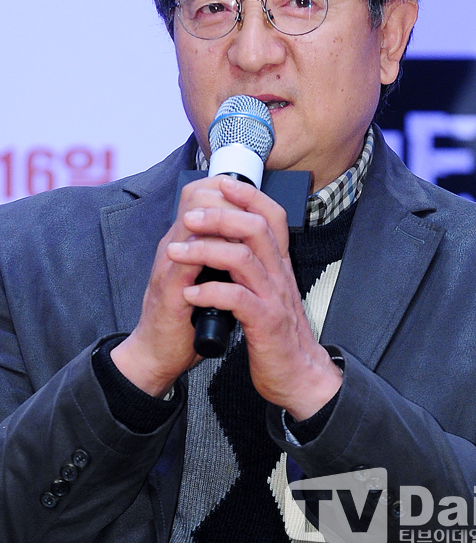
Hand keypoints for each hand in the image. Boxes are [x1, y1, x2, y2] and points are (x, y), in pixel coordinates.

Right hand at [111, 175, 240, 397]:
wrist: (157, 354)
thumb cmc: (186, 316)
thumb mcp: (207, 277)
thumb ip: (221, 256)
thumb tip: (250, 241)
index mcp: (185, 241)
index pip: (202, 193)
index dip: (229, 188)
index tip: (253, 199)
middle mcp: (174, 244)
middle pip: (199, 197)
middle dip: (232, 201)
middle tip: (253, 216)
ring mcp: (169, 264)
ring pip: (193, 222)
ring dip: (226, 224)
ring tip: (247, 235)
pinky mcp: (168, 289)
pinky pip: (187, 260)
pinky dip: (212, 256)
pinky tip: (232, 261)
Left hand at [175, 176, 342, 419]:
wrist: (298, 378)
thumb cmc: (276, 334)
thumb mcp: (269, 292)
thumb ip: (255, 267)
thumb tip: (231, 241)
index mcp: (278, 265)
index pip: (271, 216)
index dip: (248, 195)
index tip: (222, 183)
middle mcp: (279, 275)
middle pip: (255, 228)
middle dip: (220, 215)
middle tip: (189, 216)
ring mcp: (274, 298)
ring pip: (243, 258)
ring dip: (206, 249)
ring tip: (176, 251)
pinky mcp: (266, 324)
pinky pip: (238, 299)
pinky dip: (211, 291)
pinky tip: (192, 293)